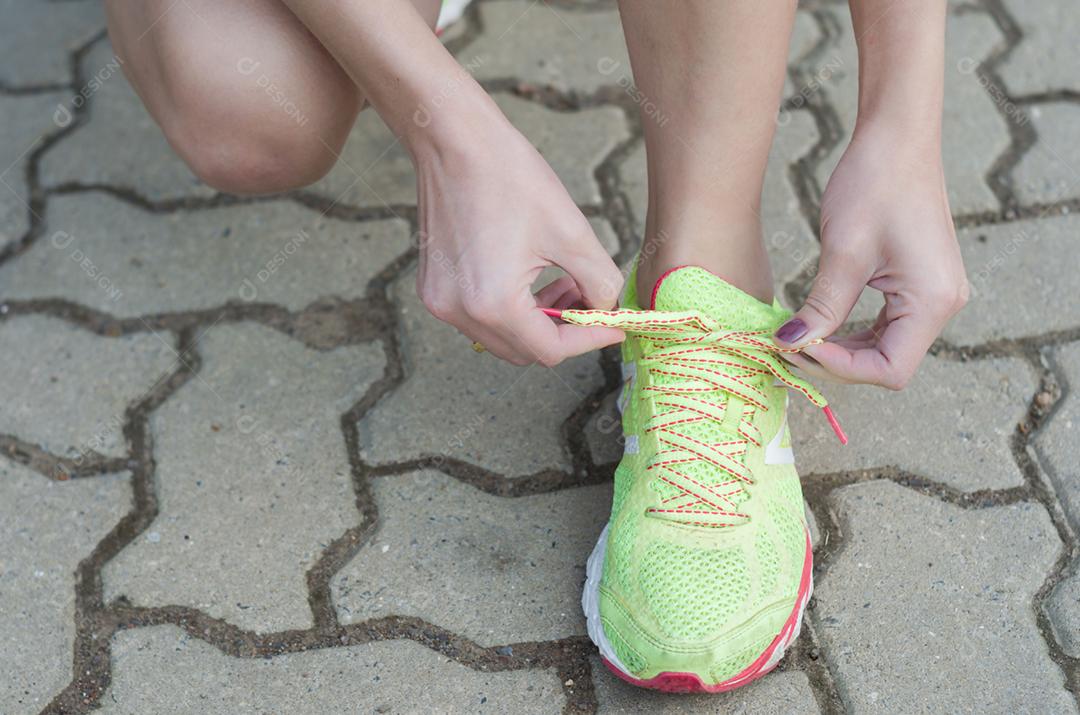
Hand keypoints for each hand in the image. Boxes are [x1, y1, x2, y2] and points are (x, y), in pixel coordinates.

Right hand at [414, 119, 624, 365]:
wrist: (454, 140)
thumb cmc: (510, 177)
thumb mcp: (571, 233)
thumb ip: (599, 282)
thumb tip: (608, 309)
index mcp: (493, 303)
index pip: (551, 350)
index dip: (590, 339)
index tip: (615, 326)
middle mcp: (460, 312)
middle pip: (524, 351)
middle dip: (563, 332)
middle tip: (588, 299)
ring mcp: (441, 302)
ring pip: (502, 337)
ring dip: (537, 322)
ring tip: (561, 284)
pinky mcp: (433, 288)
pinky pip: (479, 317)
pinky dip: (510, 309)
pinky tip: (528, 277)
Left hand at [774, 126, 967, 388]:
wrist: (896, 138)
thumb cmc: (874, 184)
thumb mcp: (843, 252)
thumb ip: (822, 307)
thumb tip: (790, 346)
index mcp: (932, 301)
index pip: (889, 370)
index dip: (840, 368)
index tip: (798, 348)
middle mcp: (942, 304)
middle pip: (888, 364)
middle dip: (835, 362)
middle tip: (786, 348)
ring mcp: (933, 295)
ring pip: (884, 348)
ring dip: (840, 349)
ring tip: (795, 339)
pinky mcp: (918, 285)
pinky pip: (884, 325)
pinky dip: (850, 331)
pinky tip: (817, 323)